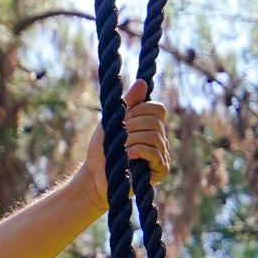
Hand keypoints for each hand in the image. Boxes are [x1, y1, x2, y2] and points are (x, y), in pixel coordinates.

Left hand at [79, 78, 170, 210]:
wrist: (95, 175)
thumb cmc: (103, 149)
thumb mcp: (112, 121)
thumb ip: (128, 102)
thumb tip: (142, 82)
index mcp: (151, 126)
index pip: (158, 108)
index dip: (140, 109)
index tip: (123, 117)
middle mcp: (161, 139)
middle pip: (155, 121)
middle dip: (132, 125)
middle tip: (118, 135)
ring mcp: (163, 155)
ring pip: (154, 136)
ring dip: (132, 138)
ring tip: (120, 148)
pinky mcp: (162, 170)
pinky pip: (154, 153)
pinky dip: (137, 151)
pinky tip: (126, 156)